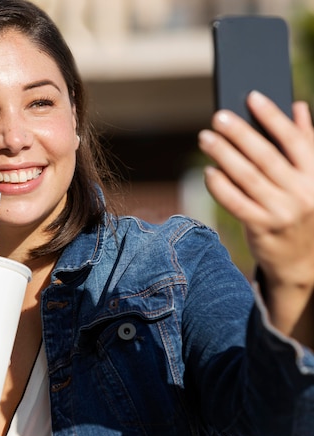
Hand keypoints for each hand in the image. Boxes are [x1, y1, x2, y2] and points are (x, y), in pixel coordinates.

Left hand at [198, 92, 313, 338]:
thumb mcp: (312, 181)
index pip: (294, 139)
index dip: (272, 116)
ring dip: (224, 155)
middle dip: (240, 134)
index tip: (251, 97)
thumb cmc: (303, 214)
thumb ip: (307, 144)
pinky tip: (209, 172)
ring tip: (206, 138)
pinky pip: (237, 204)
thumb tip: (299, 107)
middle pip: (266, 157)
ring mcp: (282, 212)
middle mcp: (302, 193)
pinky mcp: (262, 230)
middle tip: (218, 117)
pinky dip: (221, 187)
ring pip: (248, 178)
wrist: (303, 263)